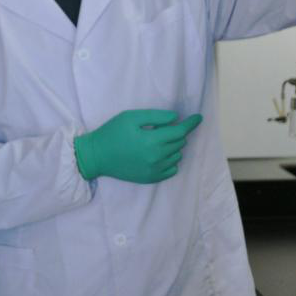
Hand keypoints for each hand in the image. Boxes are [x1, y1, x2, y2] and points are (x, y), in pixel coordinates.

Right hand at [74, 109, 202, 183]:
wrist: (96, 156)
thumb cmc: (112, 133)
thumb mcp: (130, 117)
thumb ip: (155, 116)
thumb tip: (175, 118)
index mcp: (152, 141)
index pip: (180, 131)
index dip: (191, 123)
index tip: (198, 118)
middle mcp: (156, 157)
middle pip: (180, 143)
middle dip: (176, 133)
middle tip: (161, 128)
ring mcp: (154, 170)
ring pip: (177, 156)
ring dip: (173, 146)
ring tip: (156, 141)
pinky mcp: (151, 178)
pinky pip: (172, 170)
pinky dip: (170, 161)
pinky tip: (158, 154)